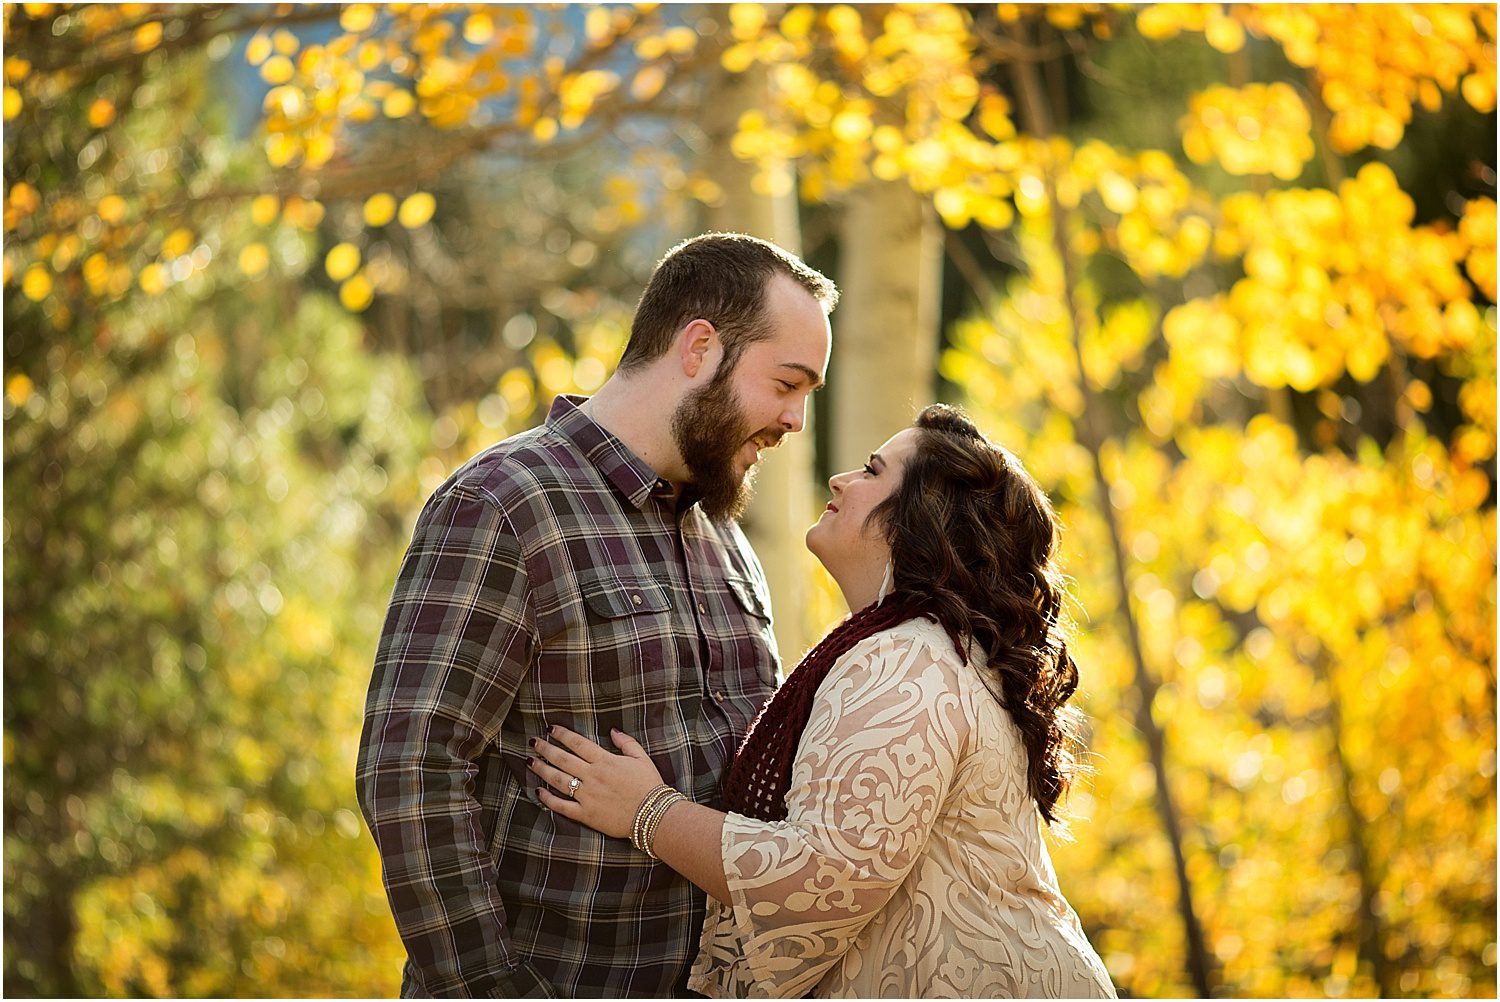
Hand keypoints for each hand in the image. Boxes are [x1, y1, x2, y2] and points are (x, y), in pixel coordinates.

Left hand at [528, 725, 667, 839]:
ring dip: (542, 769)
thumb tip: (613, 730)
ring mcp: (587, 796)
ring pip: (558, 780)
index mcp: (605, 761)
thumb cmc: (650, 786)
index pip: (577, 743)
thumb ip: (627, 742)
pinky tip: (538, 792)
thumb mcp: (642, 758)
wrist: (654, 815)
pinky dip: (548, 799)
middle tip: (533, 742)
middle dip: (546, 749)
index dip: (562, 735)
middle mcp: (592, 776)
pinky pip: (562, 806)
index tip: (550, 729)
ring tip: (530, 761)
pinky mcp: (586, 814)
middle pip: (562, 759)